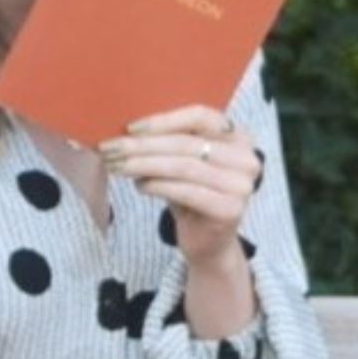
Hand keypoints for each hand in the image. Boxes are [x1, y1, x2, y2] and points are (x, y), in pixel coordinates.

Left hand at [99, 104, 261, 268]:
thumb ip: (168, 142)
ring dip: (143, 164)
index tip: (130, 128)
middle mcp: (247, 158)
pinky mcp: (230, 209)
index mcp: (238, 136)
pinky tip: (139, 185)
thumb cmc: (191, 195)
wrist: (208, 242)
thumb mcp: (182, 162)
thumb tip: (127, 129)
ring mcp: (242, 185)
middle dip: (143, 145)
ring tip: (117, 166)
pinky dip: (157, 185)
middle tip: (111, 148)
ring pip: (183, 166)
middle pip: (186, 143)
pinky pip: (185, 191)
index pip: (199, 116)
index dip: (162, 121)